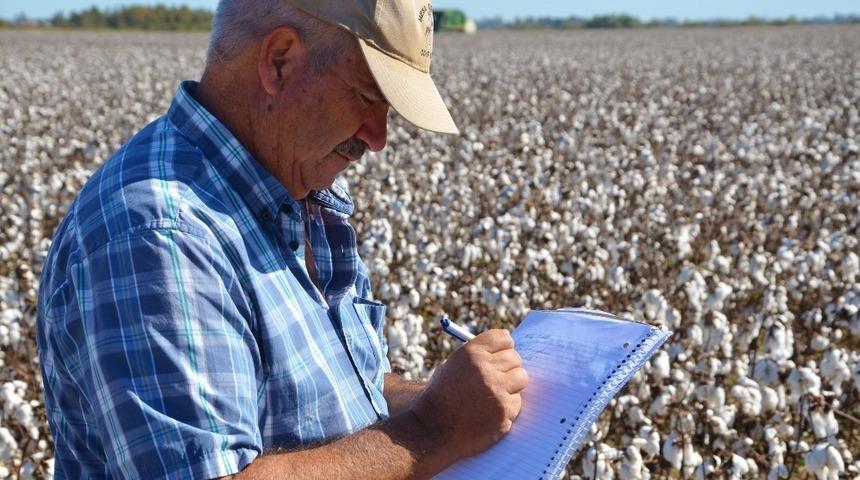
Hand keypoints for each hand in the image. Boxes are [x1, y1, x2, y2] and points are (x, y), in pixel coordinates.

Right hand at [411, 329, 528, 463]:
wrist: (432, 428)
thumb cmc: (443, 395)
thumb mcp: (453, 365)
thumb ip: (479, 356)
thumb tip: (507, 351)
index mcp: (471, 352)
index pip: (503, 338)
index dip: (504, 347)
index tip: (501, 354)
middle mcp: (485, 368)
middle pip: (515, 358)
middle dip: (507, 367)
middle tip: (497, 378)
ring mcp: (496, 390)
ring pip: (521, 377)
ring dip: (512, 385)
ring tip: (494, 394)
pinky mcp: (504, 411)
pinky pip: (517, 401)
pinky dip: (507, 407)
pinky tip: (489, 412)